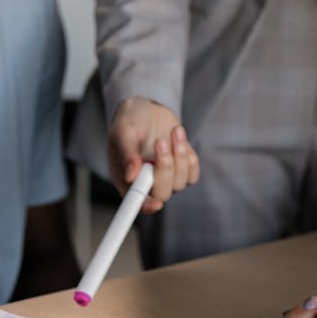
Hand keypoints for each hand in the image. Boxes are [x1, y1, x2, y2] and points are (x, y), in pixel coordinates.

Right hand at [107, 97, 200, 214]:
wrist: (147, 111)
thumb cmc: (129, 122)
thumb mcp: (123, 132)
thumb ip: (127, 154)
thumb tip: (131, 176)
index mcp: (126, 180)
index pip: (137, 203)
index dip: (147, 206)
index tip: (156, 203)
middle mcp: (147, 184)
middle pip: (162, 194)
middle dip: (165, 169)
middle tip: (159, 142)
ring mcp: (166, 179)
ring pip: (180, 183)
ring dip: (179, 156)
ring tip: (174, 131)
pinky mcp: (182, 171)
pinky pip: (193, 175)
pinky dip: (189, 157)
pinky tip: (179, 139)